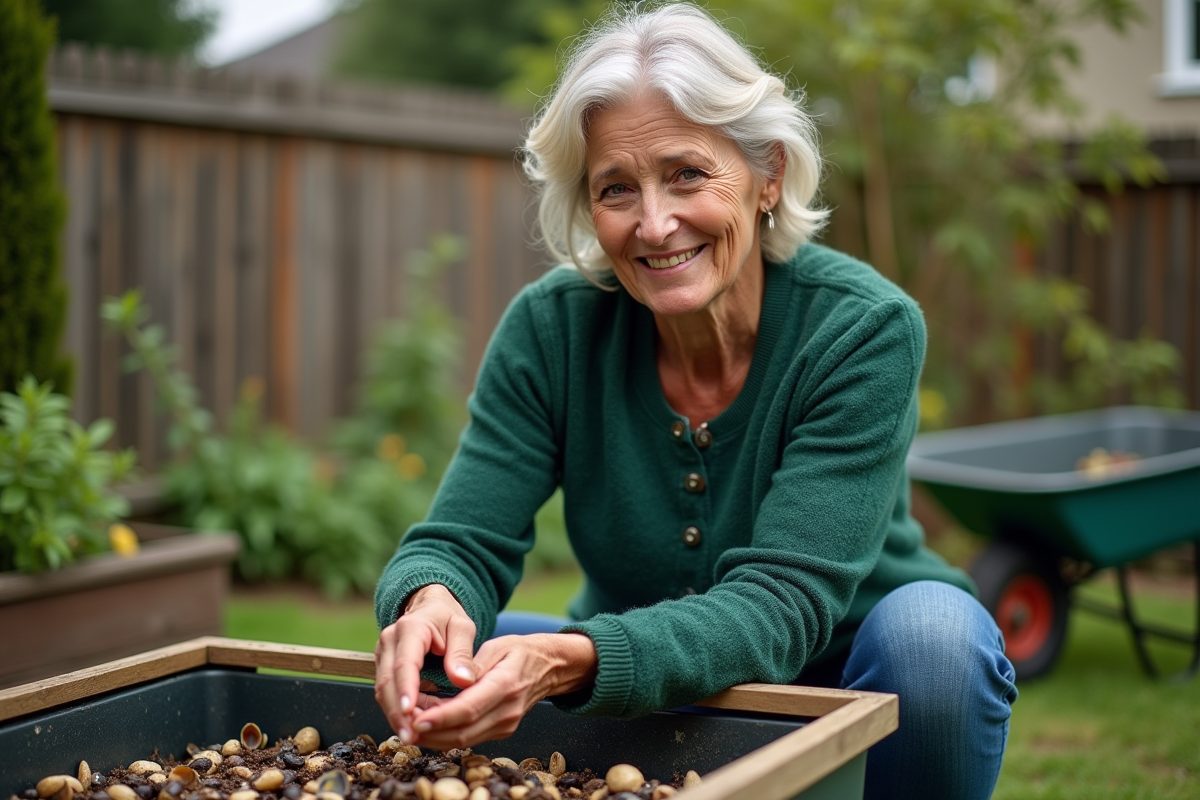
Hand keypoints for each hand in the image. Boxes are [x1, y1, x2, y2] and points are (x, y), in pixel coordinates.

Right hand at [374, 584, 477, 742]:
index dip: (406, 689)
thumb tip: (464, 681)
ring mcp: (383, 655)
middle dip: (397, 713)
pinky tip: (413, 726)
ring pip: (384, 691)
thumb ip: (462, 652)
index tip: (410, 712)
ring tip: (413, 738)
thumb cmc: (448, 617)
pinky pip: (389, 693)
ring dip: (396, 716)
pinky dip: (400, 711)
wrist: (429, 606)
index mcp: (410, 628)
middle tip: (411, 737)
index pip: (404, 663)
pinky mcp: (384, 667)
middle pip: (387, 682)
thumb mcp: (462, 627)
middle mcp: (389, 642)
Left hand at [405, 633, 596, 749]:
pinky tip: (427, 725)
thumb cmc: (520, 651)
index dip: (440, 717)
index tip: (415, 719)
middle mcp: (507, 711)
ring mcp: (505, 724)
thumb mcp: (498, 646)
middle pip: (463, 732)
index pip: (469, 708)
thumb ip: (475, 664)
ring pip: (463, 740)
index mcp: (506, 685)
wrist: (549, 668)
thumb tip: (455, 679)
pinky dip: (445, 734)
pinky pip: (469, 737)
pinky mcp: (500, 730)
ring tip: (408, 725)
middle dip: (430, 732)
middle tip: (403, 724)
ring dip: (434, 737)